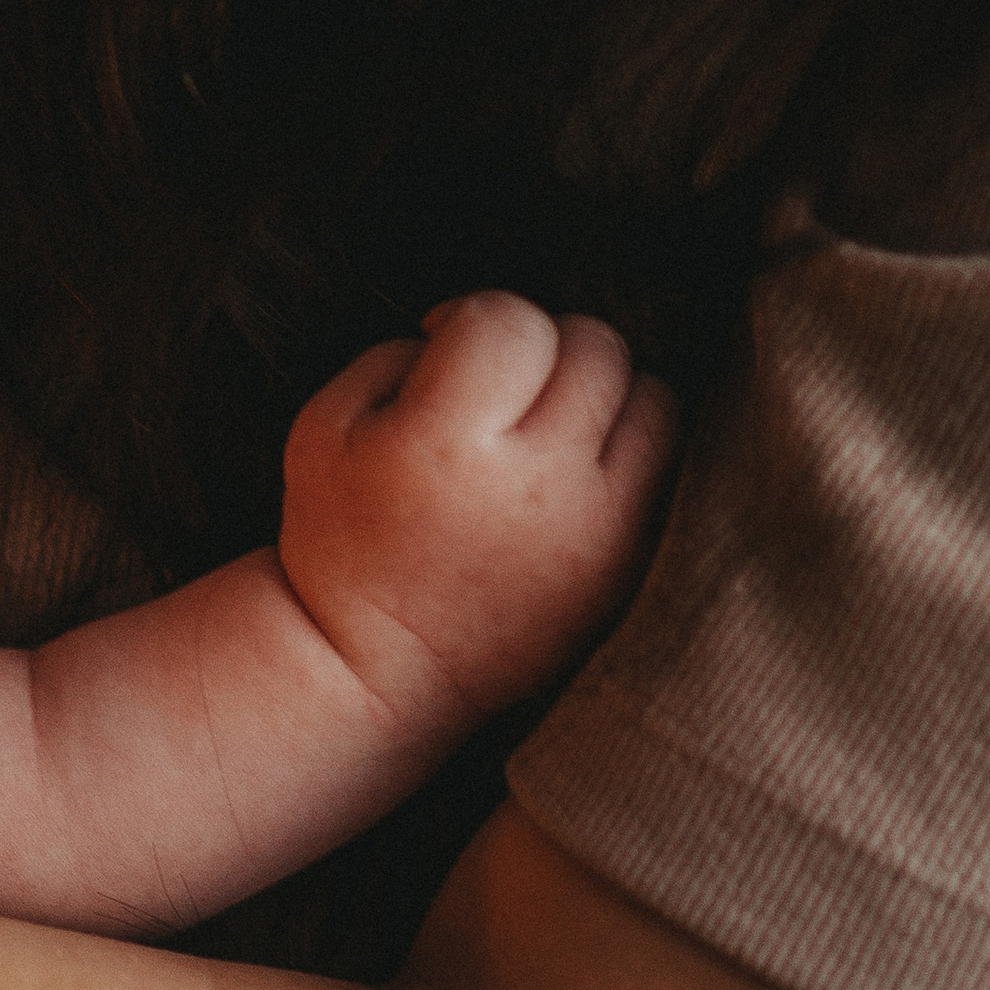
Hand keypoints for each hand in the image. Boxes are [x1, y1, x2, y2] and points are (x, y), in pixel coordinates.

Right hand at [278, 292, 677, 732]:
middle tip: (502, 384)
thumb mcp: (322, 427)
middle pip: (593, 346)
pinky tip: (577, 465)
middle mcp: (533, 484)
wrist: (373, 671)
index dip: (472, 318)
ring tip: (551, 420)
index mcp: (445, 444)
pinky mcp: (625, 566)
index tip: (446, 346)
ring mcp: (593, 529)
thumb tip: (470, 332)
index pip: (510, 322)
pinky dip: (630, 446)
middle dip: (545, 345)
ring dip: (604, 389)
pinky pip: (667, 464)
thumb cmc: (338, 539)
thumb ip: (394, 354)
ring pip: (652, 396)